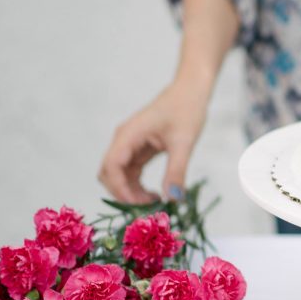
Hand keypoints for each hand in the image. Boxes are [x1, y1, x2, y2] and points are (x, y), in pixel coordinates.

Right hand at [98, 81, 209, 203]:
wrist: (191, 90)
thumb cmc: (187, 109)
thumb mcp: (184, 142)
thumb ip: (177, 171)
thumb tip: (173, 199)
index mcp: (128, 135)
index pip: (111, 166)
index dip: (120, 189)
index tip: (138, 206)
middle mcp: (124, 140)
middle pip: (109, 173)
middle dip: (123, 193)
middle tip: (147, 209)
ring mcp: (130, 144)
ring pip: (119, 175)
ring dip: (131, 192)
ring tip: (154, 204)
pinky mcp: (139, 148)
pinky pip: (131, 172)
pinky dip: (138, 186)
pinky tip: (155, 194)